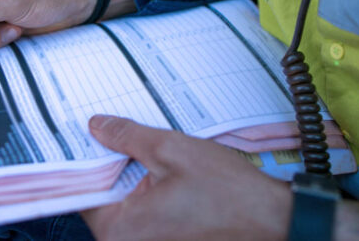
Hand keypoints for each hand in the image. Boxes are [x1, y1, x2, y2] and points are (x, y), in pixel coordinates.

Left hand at [82, 115, 358, 240]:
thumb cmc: (229, 194)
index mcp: (120, 231)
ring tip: (152, 157)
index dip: (87, 159)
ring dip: (132, 182)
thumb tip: (96, 127)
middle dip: (113, 168)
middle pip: (103, 200)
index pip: (83, 191)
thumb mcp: (173, 150)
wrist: (276, 223)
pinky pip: (144, 219)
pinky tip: (166, 178)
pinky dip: (149, 197)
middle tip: (122, 137)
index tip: (88, 136)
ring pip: (125, 209)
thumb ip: (128, 137)